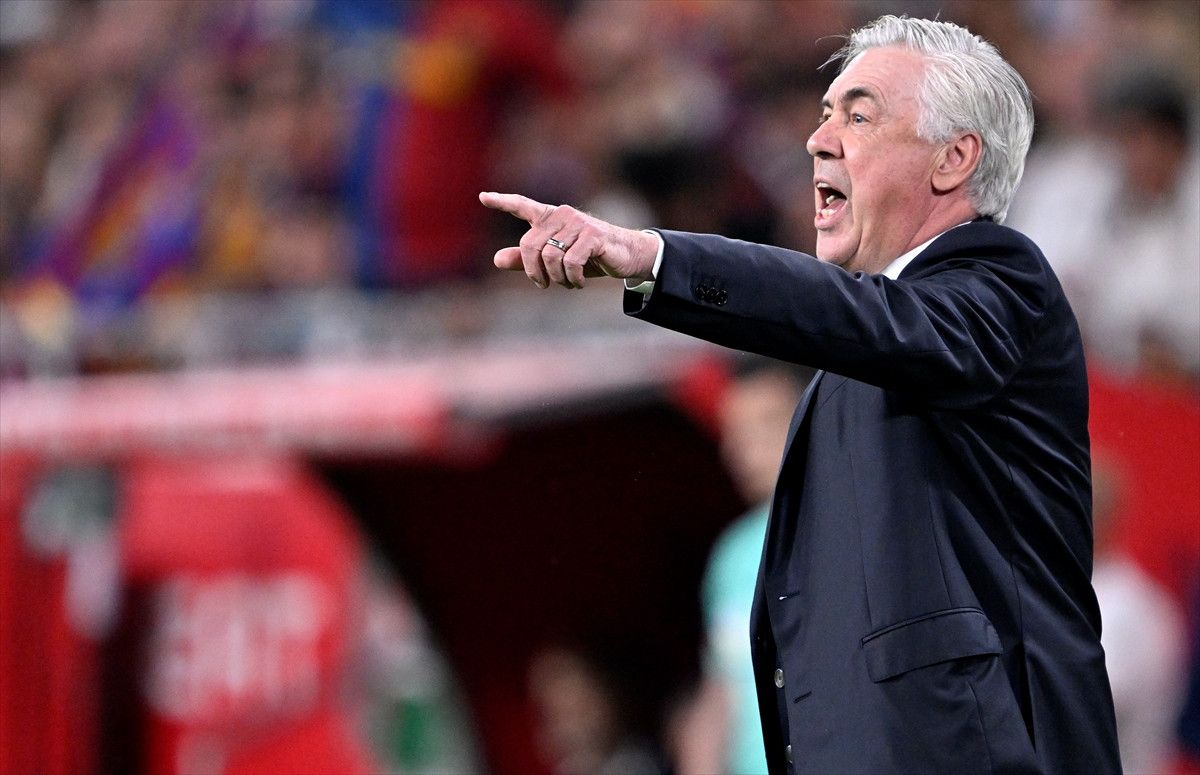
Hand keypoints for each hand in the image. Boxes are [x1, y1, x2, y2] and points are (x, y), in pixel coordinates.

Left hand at [479, 192, 658, 288]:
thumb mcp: (554, 261)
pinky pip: (570, 262)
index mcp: (550, 218)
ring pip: (550, 256)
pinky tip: (578, 283)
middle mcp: (561, 215)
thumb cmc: (588, 257)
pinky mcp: (592, 236)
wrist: (625, 256)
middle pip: (530, 245)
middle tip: (544, 285)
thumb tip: (496, 260)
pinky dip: (572, 279)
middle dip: (534, 272)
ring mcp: (577, 223)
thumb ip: (526, 260)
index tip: (482, 198)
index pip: (522, 206)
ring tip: (567, 283)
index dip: (502, 202)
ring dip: (556, 278)